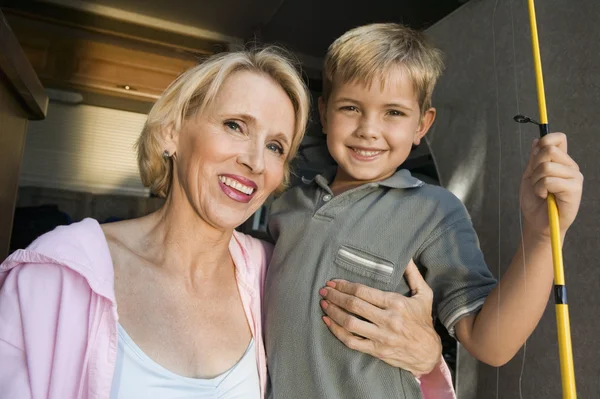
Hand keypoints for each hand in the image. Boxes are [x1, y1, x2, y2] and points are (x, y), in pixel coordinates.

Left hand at [319, 259, 441, 375]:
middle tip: (324, 290)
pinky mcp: (376, 351)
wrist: (428, 353)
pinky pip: (351, 341)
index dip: (345, 285)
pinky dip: (336, 331)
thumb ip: (413, 274)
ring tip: (324, 303)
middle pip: (353, 305)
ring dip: (333, 312)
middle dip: (335, 296)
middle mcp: (388, 320)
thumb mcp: (424, 295)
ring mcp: (381, 337)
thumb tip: (406, 256)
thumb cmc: (423, 321)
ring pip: (350, 323)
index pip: (363, 292)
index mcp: (396, 303)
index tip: (333, 282)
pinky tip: (328, 322)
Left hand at [520, 133, 582, 235]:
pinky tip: (544, 196)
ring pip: (547, 167)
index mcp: (561, 161)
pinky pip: (550, 181)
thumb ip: (533, 159)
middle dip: (534, 166)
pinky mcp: (575, 190)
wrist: (537, 222)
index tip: (535, 156)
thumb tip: (536, 141)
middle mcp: (570, 167)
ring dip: (536, 181)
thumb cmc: (534, 201)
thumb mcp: (529, 176)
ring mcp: (575, 177)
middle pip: (549, 150)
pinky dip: (540, 189)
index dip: (545, 141)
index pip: (559, 139)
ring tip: (540, 191)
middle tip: (536, 180)